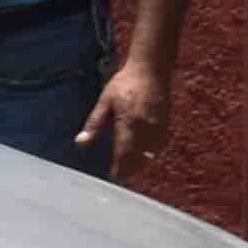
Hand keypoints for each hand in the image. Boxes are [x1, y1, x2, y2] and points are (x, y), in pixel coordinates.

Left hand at [78, 50, 172, 169]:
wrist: (151, 69)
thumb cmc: (125, 83)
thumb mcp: (105, 101)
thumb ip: (94, 124)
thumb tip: (80, 142)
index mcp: (128, 123)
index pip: (123, 154)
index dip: (119, 169)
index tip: (114, 178)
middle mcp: (146, 128)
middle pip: (139, 158)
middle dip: (131, 170)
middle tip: (122, 178)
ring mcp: (158, 126)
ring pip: (151, 153)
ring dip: (142, 164)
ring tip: (132, 170)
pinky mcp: (166, 123)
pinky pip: (160, 144)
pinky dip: (152, 153)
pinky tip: (146, 155)